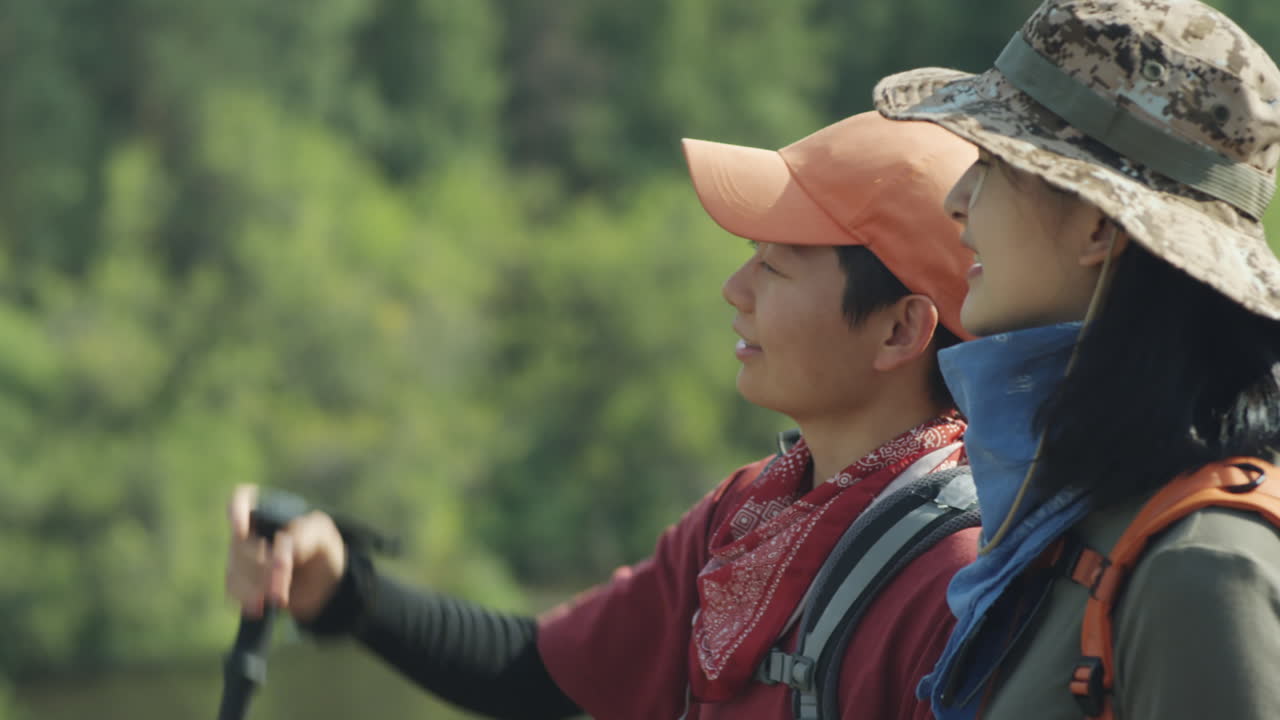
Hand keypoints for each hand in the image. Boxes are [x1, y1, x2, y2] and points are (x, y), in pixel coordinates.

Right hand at [225, 485, 346, 621]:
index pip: (242, 500)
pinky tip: (259, 607)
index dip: (236, 511)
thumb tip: (285, 548)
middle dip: (261, 566)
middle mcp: (251, 532)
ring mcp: (244, 557)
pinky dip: (245, 598)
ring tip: (279, 598)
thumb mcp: (322, 535)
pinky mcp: (243, 581)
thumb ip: (305, 534)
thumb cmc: (323, 548)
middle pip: (240, 543)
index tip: (241, 530)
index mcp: (270, 511)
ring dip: (254, 586)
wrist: (325, 584)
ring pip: (234, 567)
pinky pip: (232, 587)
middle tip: (283, 580)